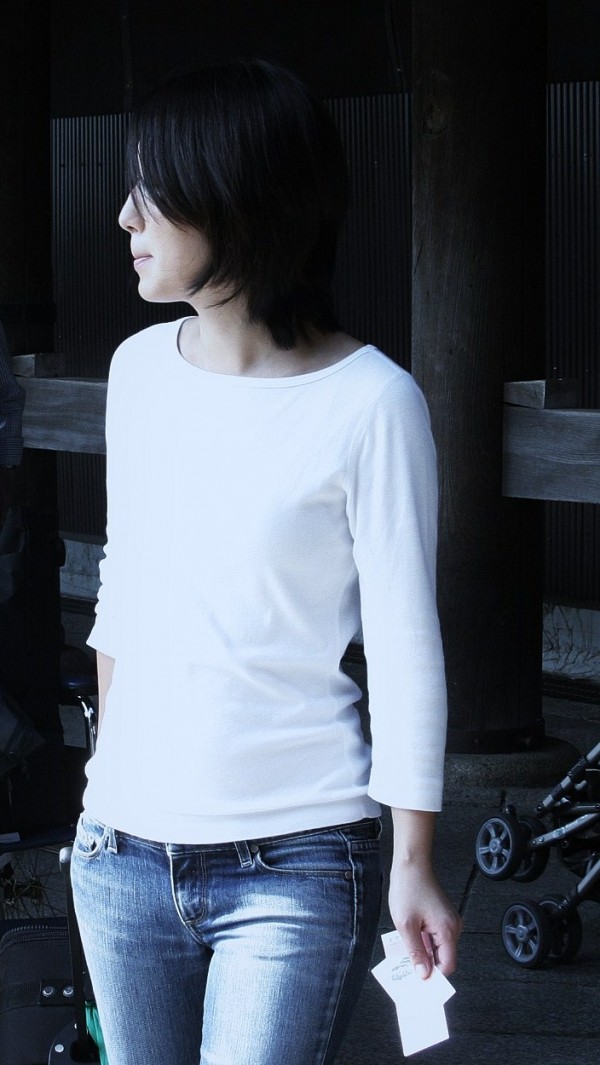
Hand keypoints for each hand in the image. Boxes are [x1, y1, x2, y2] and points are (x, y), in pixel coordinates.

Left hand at [388, 859, 461, 978]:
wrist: (411, 863)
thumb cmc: (408, 889)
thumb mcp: (406, 924)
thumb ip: (415, 952)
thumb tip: (423, 975)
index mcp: (448, 930)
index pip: (447, 965)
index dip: (434, 976)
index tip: (418, 983)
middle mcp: (453, 927)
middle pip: (443, 957)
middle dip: (427, 965)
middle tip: (407, 970)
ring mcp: (448, 920)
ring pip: (438, 947)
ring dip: (423, 952)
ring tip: (404, 952)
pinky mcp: (442, 916)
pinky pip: (435, 936)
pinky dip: (423, 941)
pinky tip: (409, 939)